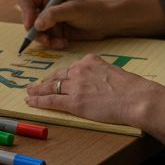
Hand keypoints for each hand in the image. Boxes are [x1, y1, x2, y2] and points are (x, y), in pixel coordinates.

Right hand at [15, 0, 115, 49]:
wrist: (107, 22)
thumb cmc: (92, 10)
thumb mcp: (73, 9)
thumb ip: (54, 15)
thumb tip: (36, 24)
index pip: (26, 1)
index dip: (25, 13)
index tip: (31, 25)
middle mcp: (46, 6)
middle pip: (29, 19)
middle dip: (35, 31)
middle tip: (45, 39)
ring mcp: (50, 20)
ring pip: (36, 33)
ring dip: (45, 40)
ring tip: (58, 42)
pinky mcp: (56, 32)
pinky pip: (46, 40)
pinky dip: (52, 44)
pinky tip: (64, 43)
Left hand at [25, 54, 160, 126]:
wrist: (136, 98)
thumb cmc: (132, 88)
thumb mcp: (114, 72)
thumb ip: (101, 74)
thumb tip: (98, 81)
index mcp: (90, 61)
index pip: (70, 68)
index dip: (60, 75)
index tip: (54, 78)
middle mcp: (80, 71)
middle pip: (58, 76)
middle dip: (45, 81)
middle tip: (35, 84)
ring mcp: (76, 87)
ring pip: (51, 87)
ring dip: (38, 90)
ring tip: (29, 92)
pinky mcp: (75, 103)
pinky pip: (52, 100)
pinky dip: (39, 101)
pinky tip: (31, 101)